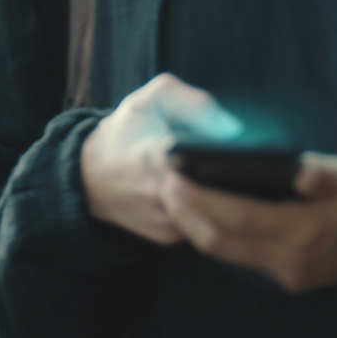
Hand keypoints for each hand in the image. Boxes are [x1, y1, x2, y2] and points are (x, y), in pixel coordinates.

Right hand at [80, 73, 242, 243]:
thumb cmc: (123, 132)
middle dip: (237, 177)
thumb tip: (233, 127)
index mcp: (155, 159)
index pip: (210, 162)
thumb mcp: (150, 100)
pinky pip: (203, 223)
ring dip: (227, 194)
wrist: (89, 175)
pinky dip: (211, 207)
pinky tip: (213, 190)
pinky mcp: (168, 238)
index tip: (244, 149)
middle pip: (221, 193)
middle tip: (248, 163)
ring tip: (234, 174)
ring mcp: (167, 224)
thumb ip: (192, 101)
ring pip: (216, 213)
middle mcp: (162, 198)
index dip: (231, 156)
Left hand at [160, 152, 336, 291]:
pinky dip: (209, 234)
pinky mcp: (276, 277)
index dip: (203, 200)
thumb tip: (302, 173)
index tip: (175, 178)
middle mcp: (289, 259)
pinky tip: (193, 212)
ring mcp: (281, 273)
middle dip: (186, 212)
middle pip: (221, 239)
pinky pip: (233, 257)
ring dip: (191, 225)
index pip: (240, 217)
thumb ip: (325, 175)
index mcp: (305, 230)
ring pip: (221, 253)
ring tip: (169, 195)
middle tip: (162, 183)